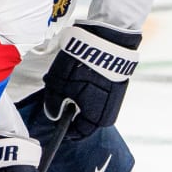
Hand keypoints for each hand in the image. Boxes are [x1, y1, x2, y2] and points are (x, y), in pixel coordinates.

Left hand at [40, 25, 141, 139]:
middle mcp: (108, 111)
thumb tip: (53, 115)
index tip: (57, 121)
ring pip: (97, 108)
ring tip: (72, 88)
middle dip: (76, 115)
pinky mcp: (119, 84)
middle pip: (90, 121)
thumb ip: (53, 103)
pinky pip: (104, 95)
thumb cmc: (81, 63)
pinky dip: (93, 92)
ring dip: (84, 102)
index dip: (66, 129)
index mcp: (95, 116)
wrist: (108, 39)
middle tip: (63, 103)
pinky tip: (84, 79)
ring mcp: (116, 97)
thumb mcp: (58, 83)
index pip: (80, 133)